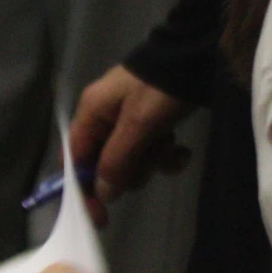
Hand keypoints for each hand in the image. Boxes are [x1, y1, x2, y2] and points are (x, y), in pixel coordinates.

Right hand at [69, 64, 190, 222]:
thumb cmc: (160, 90)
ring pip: (134, 160)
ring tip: (172, 148)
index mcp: (91, 114)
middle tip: (150, 162)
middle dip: (132, 169)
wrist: (196, 58)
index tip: (99, 214)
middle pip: (106, 164)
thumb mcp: (138, 125)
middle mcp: (105, 119)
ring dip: (154, 162)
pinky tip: (183, 150)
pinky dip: (167, 155)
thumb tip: (102, 193)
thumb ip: (117, 160)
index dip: (84, 187)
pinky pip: (152, 152)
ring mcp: (129, 122)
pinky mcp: (151, 124)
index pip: (75, 159)